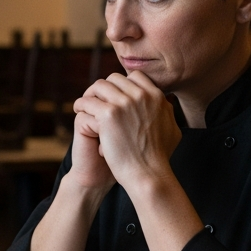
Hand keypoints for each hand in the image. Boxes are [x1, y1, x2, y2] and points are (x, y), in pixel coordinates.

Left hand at [72, 71, 181, 193]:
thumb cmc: (159, 158)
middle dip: (105, 88)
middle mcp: (141, 95)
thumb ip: (167, 111)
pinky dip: (81, 105)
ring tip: (85, 104)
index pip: (135, 76)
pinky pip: (87, 101)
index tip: (114, 95)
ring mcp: (124, 103)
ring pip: (99, 86)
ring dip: (91, 94)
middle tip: (97, 99)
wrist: (148, 174)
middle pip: (115, 79)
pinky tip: (78, 111)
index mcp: (156, 96)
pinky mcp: (108, 114)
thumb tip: (167, 102)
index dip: (122, 84)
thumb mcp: (172, 129)